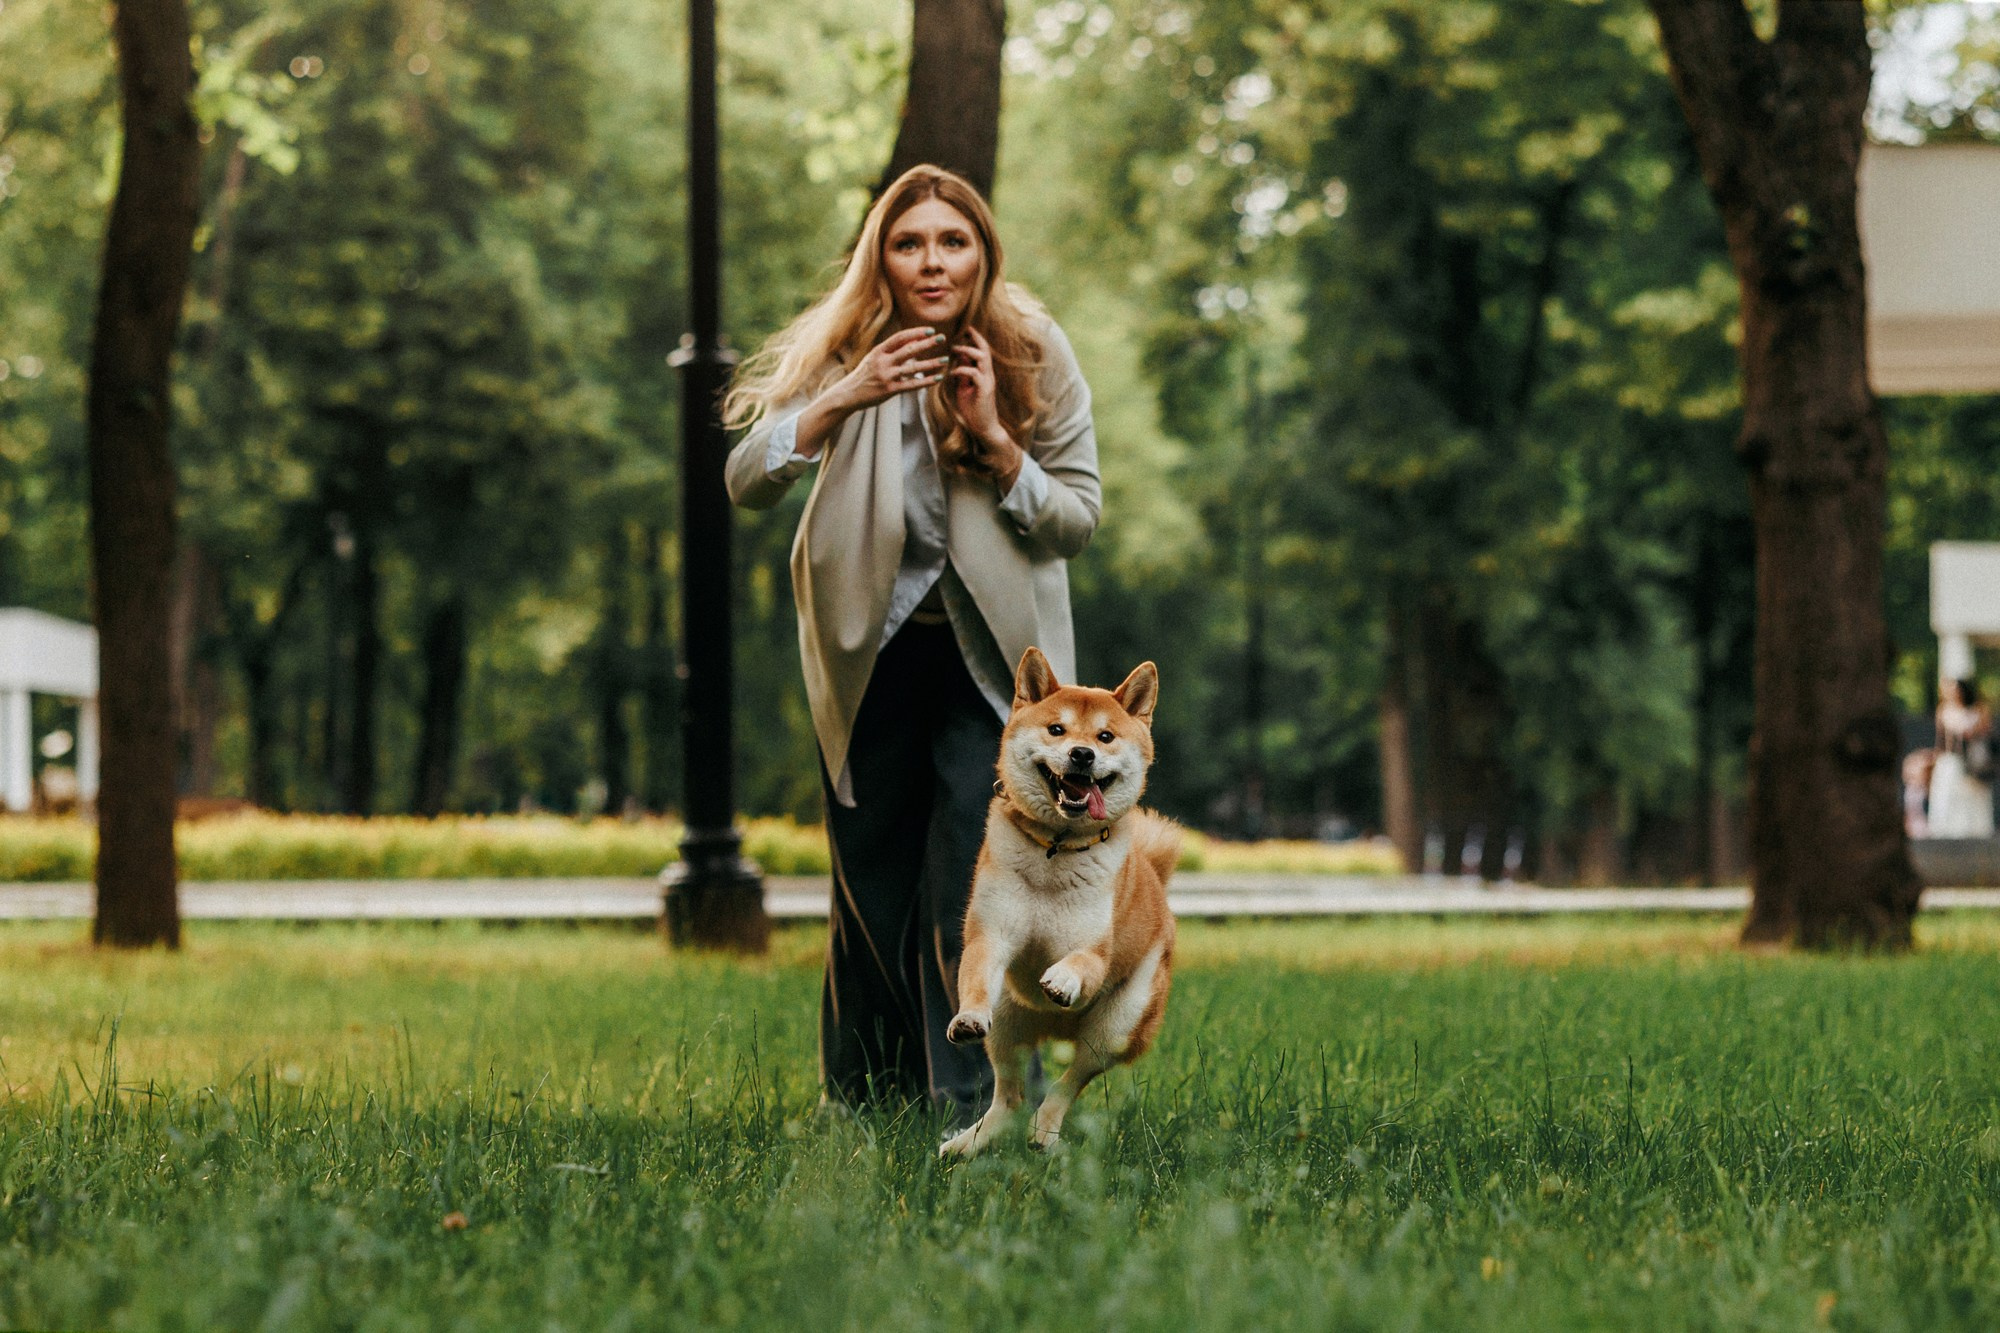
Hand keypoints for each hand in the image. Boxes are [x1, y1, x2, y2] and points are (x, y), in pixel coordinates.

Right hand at [833, 326, 949, 411]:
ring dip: (931, 363)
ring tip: (945, 360)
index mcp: (879, 351)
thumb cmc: (864, 374)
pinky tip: (937, 378)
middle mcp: (883, 362)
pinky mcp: (890, 390)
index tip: (930, 330)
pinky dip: (926, 381)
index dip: (916, 332)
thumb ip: (890, 350)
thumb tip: (911, 340)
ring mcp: (887, 376)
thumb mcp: (873, 358)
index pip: (900, 337)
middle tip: (942, 338)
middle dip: (927, 343)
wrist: (848, 394)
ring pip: (914, 368)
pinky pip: (912, 385)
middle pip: (909, 350)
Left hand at [947, 327, 1023, 487]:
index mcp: (984, 373)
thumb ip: (963, 374)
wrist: (984, 428)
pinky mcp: (984, 390)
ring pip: (982, 358)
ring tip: (954, 349)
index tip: (965, 329)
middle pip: (985, 350)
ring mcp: (987, 382)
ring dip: (968, 351)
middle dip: (975, 338)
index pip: (982, 351)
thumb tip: (959, 359)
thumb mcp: (965, 388)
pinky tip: (952, 372)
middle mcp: (988, 375)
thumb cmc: (973, 410)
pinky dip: (962, 370)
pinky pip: (975, 374)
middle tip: (964, 330)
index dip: (975, 338)